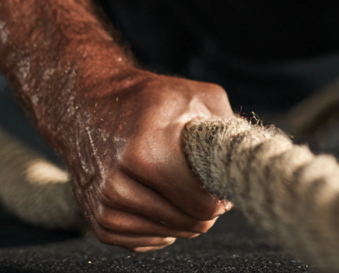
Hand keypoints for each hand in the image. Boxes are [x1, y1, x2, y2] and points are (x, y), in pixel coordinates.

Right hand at [40, 66, 234, 251]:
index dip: (220, 196)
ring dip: (185, 219)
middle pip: (188, 222)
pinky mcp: (97, 221)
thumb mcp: (197, 96)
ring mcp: (103, 206)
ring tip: (189, 190)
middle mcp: (118, 184)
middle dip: (206, 208)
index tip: (222, 182)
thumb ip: (229, 126)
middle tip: (208, 185)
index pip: (200, 203)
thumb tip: (248, 156)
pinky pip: (143, 242)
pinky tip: (167, 202)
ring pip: (168, 234)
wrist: (90, 104)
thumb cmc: (150, 99)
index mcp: (147, 152)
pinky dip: (162, 228)